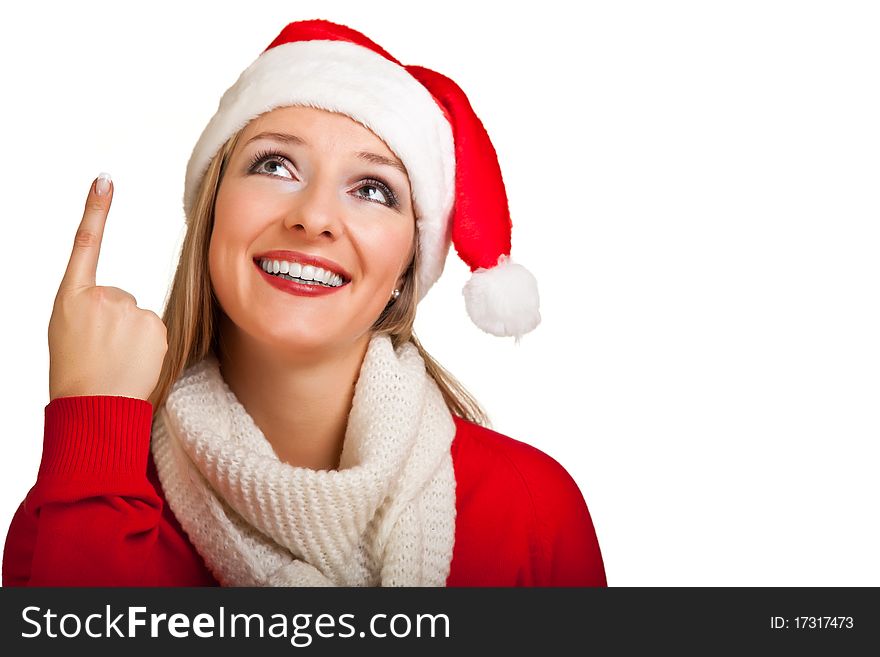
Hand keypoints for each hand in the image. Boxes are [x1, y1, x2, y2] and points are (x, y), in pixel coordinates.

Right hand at [48, 174, 167, 402]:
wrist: (93, 405)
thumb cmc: (76, 372)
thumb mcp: (68, 330)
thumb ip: (90, 307)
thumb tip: (118, 303)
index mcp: (71, 296)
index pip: (85, 244)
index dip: (95, 211)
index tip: (105, 181)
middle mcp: (101, 296)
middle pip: (119, 299)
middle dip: (114, 322)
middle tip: (101, 350)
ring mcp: (130, 309)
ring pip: (137, 316)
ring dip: (131, 335)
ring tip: (115, 359)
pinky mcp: (155, 325)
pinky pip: (154, 329)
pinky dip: (147, 344)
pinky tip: (132, 361)